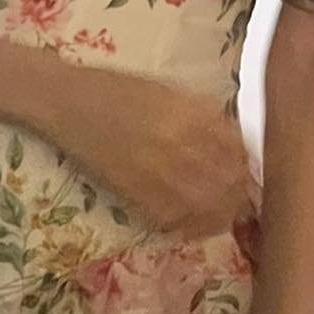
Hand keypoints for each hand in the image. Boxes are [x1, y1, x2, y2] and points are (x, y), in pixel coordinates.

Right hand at [46, 63, 255, 238]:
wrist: (68, 102)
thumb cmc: (118, 89)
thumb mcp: (170, 91)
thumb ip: (203, 115)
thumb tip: (232, 141)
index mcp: (193, 113)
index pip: (238, 149)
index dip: (246, 163)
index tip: (246, 169)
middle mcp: (182, 144)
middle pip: (230, 181)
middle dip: (238, 190)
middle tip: (238, 195)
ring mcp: (160, 173)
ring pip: (210, 206)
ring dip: (221, 211)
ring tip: (223, 212)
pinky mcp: (137, 195)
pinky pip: (177, 220)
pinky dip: (192, 225)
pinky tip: (196, 222)